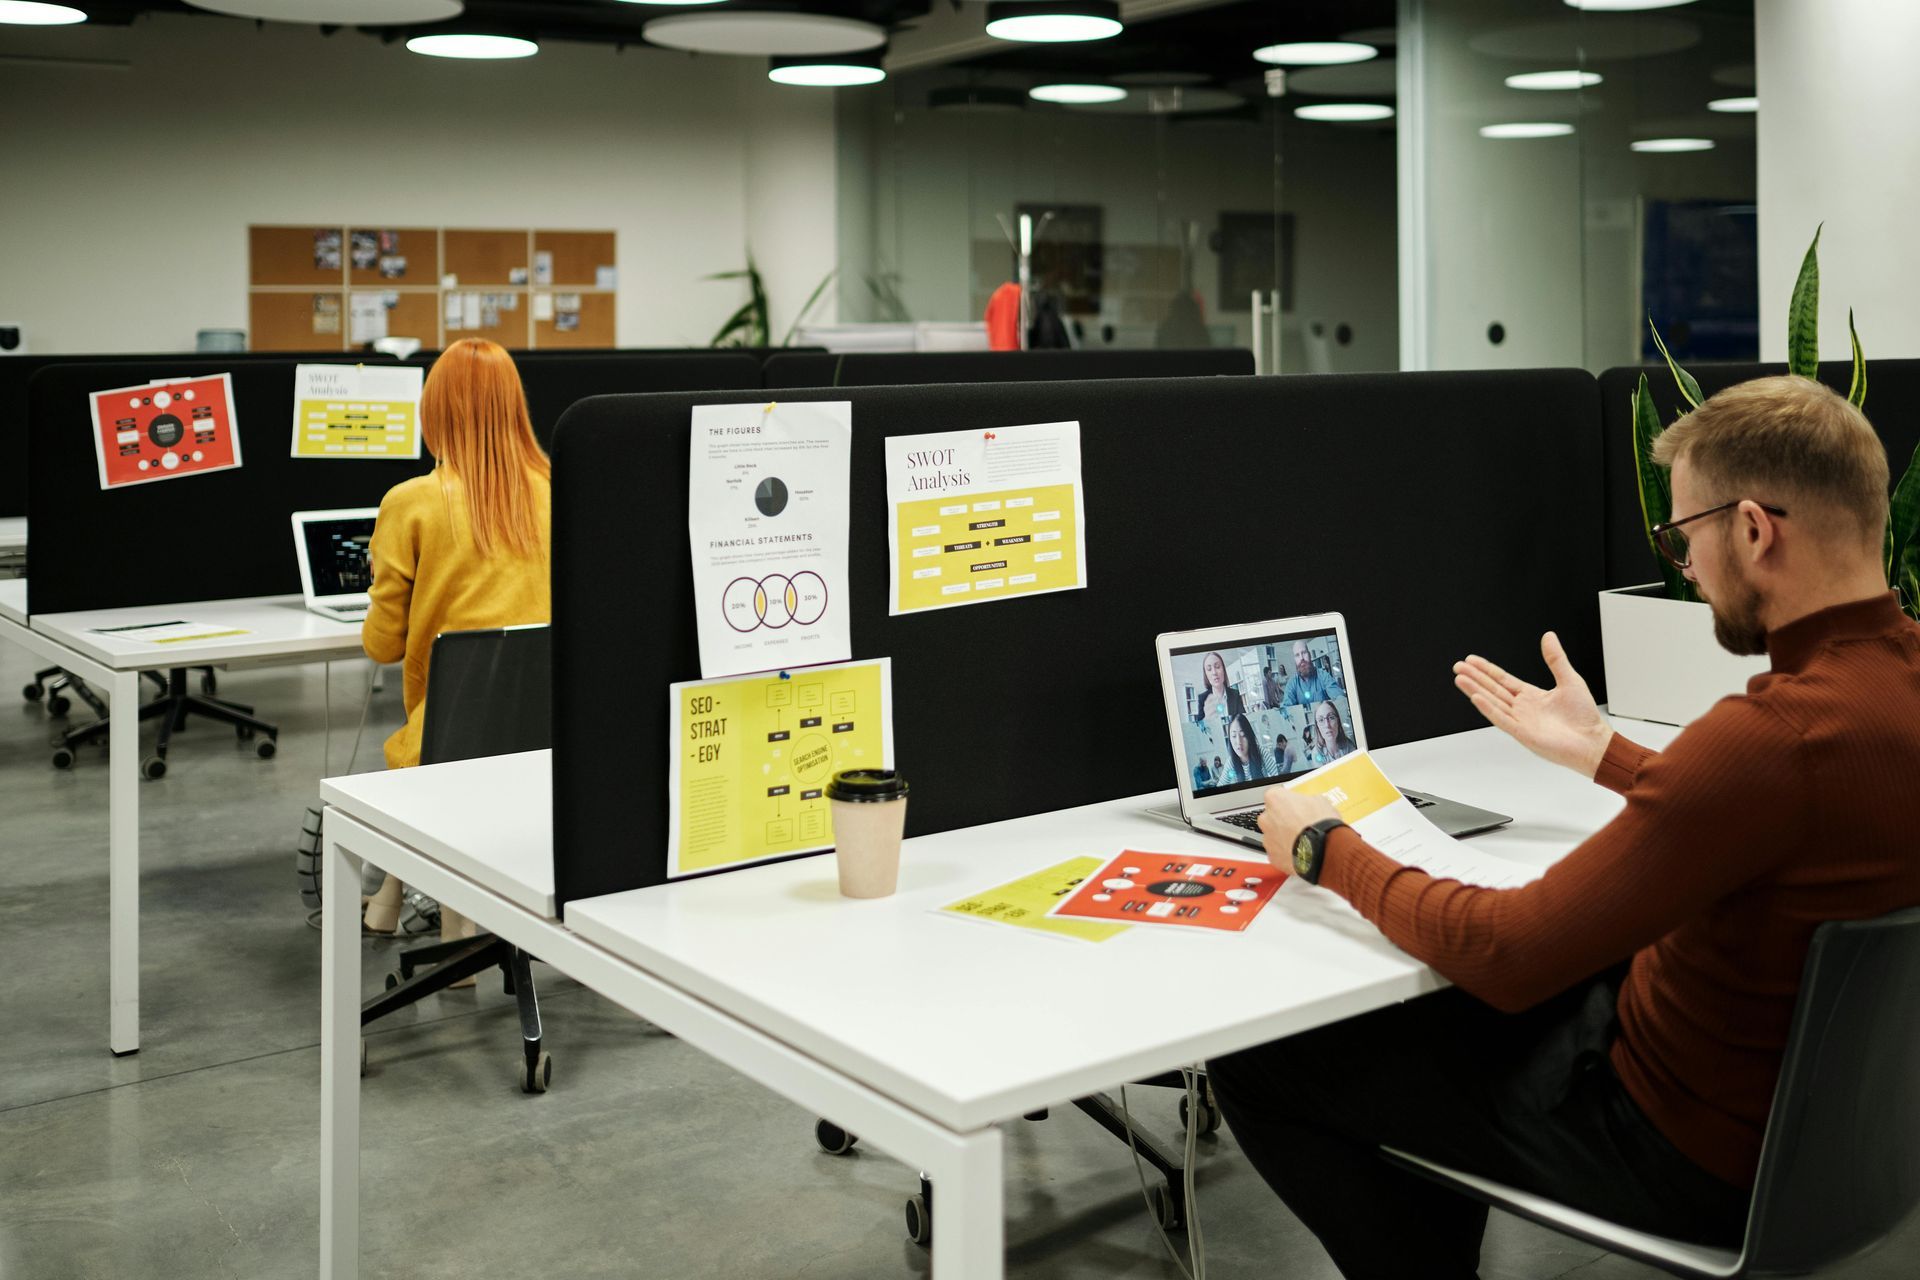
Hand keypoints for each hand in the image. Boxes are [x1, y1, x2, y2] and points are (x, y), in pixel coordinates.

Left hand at [1257, 786, 1339, 870]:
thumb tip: (1309, 804)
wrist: (1325, 851)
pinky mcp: (1273, 856)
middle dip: (1283, 820)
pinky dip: (1286, 852)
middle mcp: (1266, 818)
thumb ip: (1306, 801)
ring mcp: (1268, 839)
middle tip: (1300, 823)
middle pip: (1271, 816)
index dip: (1288, 801)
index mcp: (1275, 799)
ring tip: (1302, 839)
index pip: (1276, 795)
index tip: (1296, 805)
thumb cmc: (1321, 825)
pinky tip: (1300, 852)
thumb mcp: (1320, 800)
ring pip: (1273, 836)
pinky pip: (1277, 852)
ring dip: (1284, 837)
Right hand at [1453, 631, 1610, 777]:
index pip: (1503, 680)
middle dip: (1475, 677)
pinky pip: (1502, 719)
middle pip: (1493, 689)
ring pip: (1493, 702)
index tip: (1472, 660)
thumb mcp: (1570, 680)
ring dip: (1476, 690)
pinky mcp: (1523, 734)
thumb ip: (1556, 659)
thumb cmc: (1584, 717)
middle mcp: (1523, 708)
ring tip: (1460, 678)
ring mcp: (1521, 721)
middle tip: (1458, 666)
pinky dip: (1489, 708)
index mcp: (1532, 697)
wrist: (1593, 742)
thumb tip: (1548, 637)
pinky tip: (1477, 697)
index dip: (1487, 670)